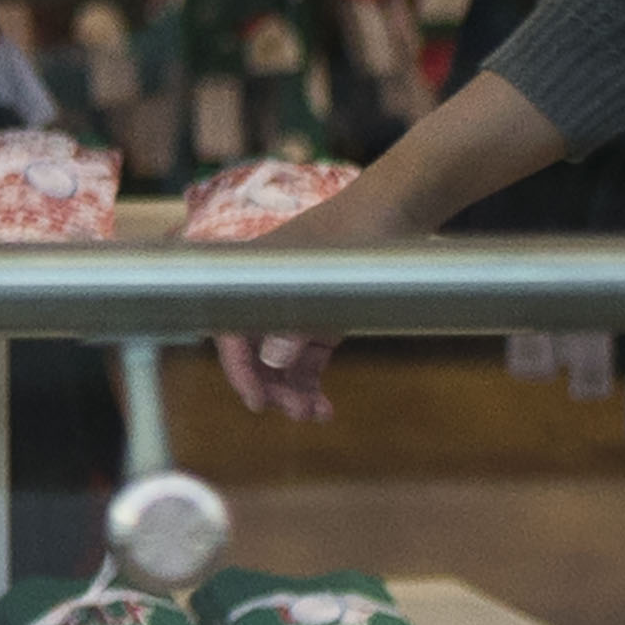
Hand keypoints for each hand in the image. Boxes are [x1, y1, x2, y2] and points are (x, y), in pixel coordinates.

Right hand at [210, 183, 396, 421]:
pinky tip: (324, 407)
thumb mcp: (328, 284)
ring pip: (279, 362)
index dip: (238, 370)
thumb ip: (297, 325)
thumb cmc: (356, 237)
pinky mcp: (319, 318)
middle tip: (298, 412)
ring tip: (316, 414)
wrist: (393, 209)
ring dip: (292, 391)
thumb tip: (271, 361)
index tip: (258, 403)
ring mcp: (294, 308)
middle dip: (272, 387)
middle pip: (253, 353)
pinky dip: (310, 383)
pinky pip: (304, 358)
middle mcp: (269, 295)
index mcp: (257, 277)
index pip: (231, 331)